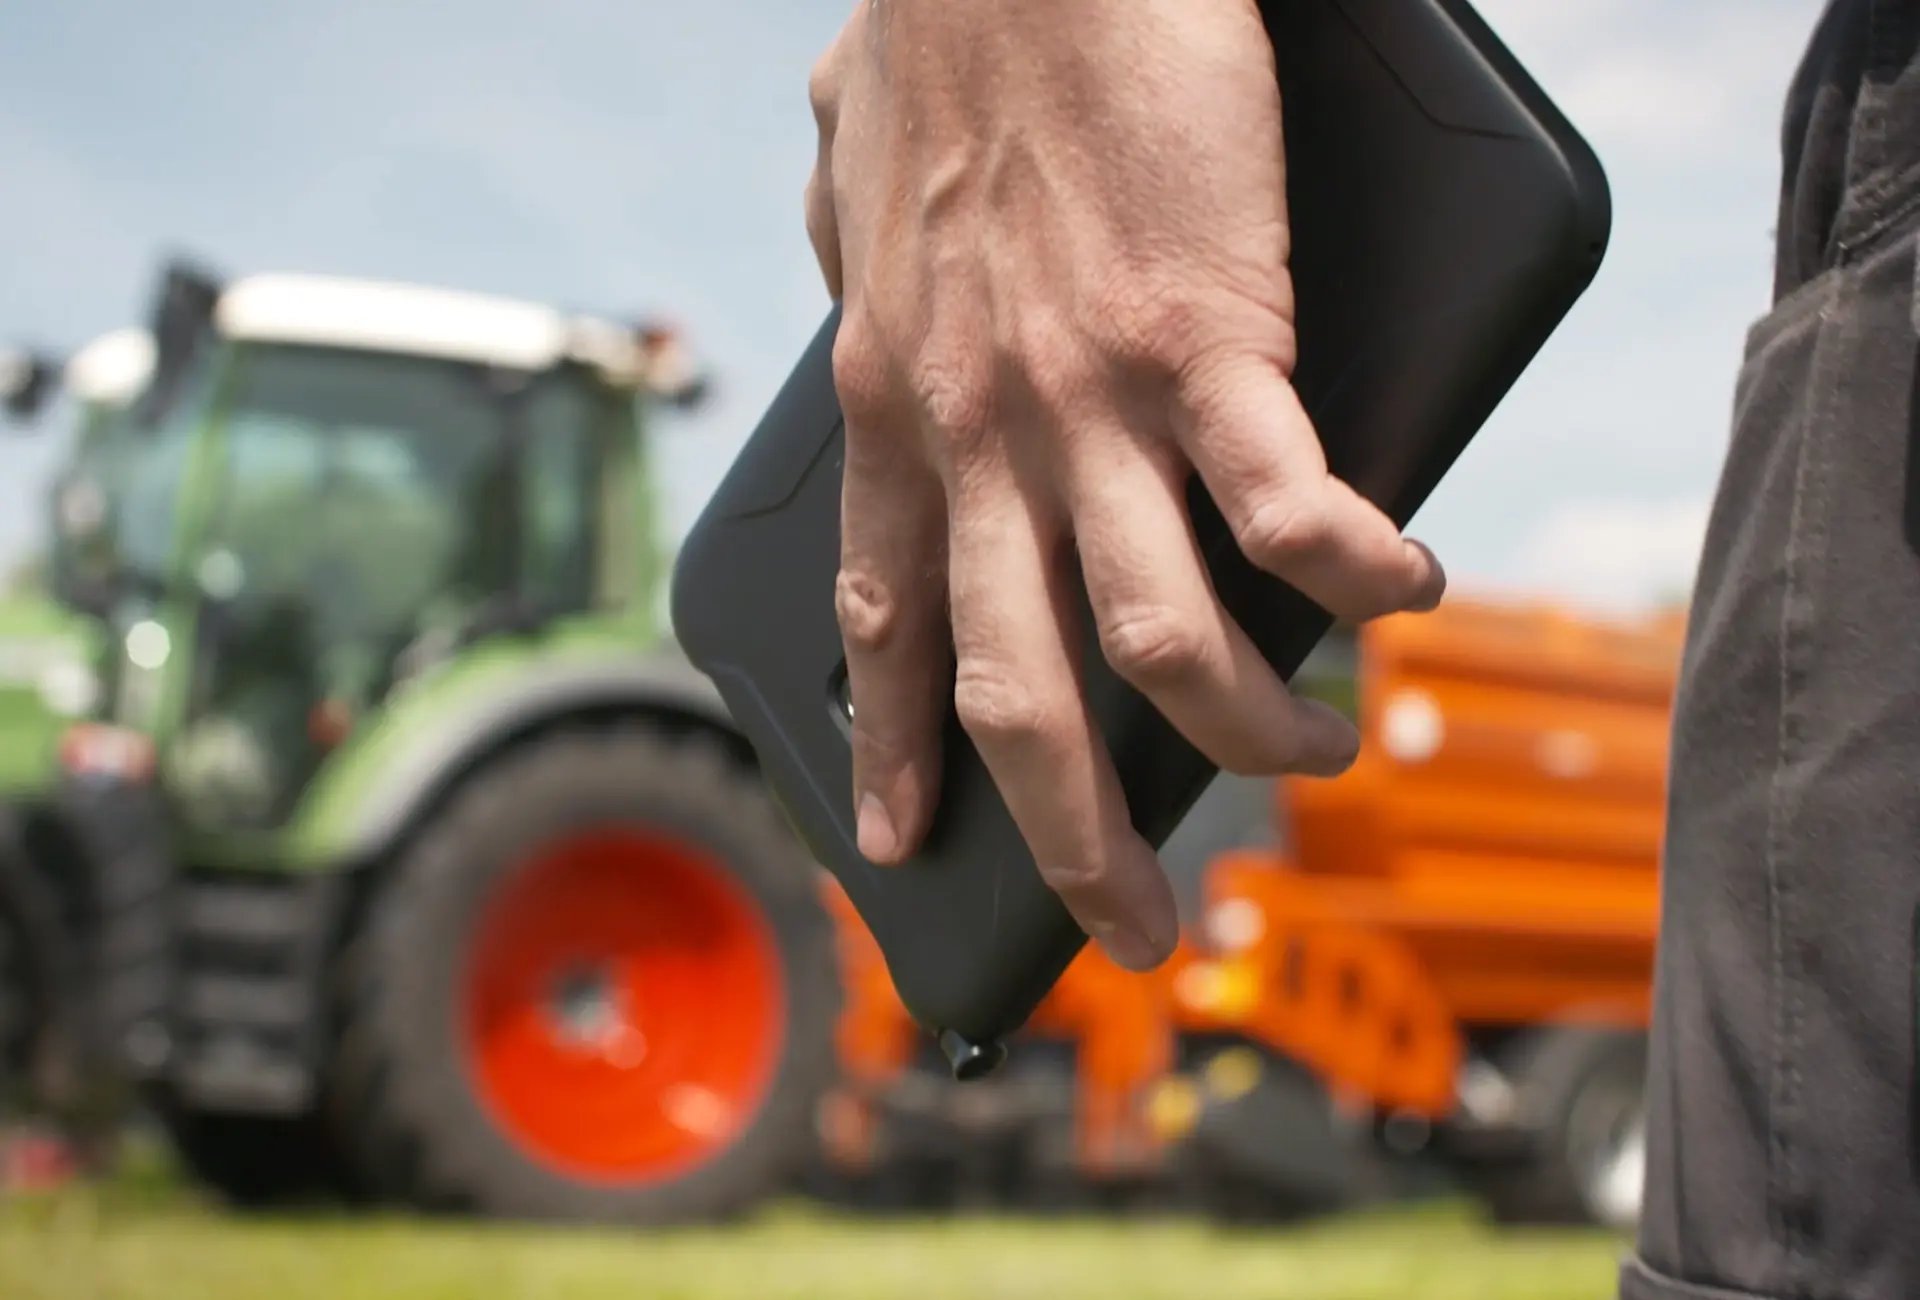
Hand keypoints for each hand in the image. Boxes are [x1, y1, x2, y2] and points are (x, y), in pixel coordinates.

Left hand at [806, 0, 1443, 970]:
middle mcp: (979, 435)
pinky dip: (1354, 570)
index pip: (889, 624)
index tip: (898, 843)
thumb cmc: (948, 32)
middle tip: (1131, 922)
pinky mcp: (1205, 336)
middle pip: (1020, 696)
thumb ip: (851, 255)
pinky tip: (1402, 593)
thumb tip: (851, 268)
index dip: (896, 749)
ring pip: (1161, 641)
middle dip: (1076, 839)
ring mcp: (1089, 399)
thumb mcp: (853, 179)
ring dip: (1250, 728)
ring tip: (1313, 752)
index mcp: (892, 406)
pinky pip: (1286, 505)